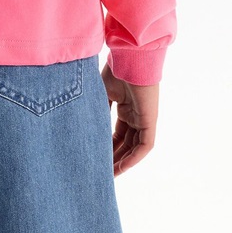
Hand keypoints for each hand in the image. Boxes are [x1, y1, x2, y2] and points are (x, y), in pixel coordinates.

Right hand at [101, 62, 158, 176]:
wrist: (130, 57)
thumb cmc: (115, 68)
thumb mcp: (101, 93)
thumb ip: (96, 110)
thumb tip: (81, 124)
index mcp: (125, 106)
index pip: (116, 133)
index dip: (107, 146)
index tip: (94, 157)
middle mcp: (135, 114)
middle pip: (124, 143)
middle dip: (113, 158)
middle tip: (99, 171)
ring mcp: (143, 118)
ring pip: (133, 148)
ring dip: (122, 162)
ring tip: (107, 174)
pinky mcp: (150, 121)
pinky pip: (143, 146)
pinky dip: (133, 158)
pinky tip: (120, 168)